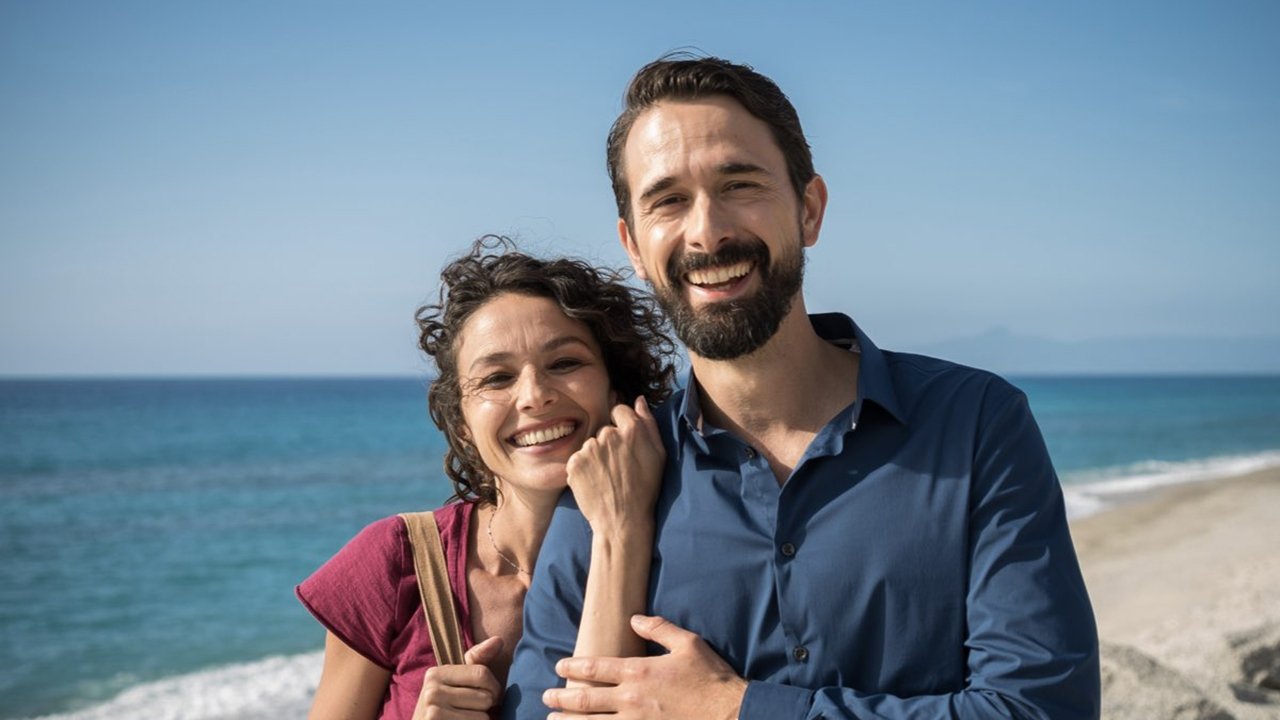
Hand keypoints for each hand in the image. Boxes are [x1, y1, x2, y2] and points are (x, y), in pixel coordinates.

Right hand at [414, 636, 502, 718]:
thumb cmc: (447, 708)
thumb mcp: (458, 681)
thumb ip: (478, 659)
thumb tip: (499, 639)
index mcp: (436, 673)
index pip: (482, 673)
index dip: (494, 688)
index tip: (490, 697)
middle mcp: (431, 691)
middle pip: (485, 697)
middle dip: (486, 708)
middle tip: (473, 712)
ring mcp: (432, 712)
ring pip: (483, 717)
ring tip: (466, 719)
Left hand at [544, 615, 747, 719]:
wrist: (730, 713)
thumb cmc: (710, 677)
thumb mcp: (688, 643)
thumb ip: (658, 628)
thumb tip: (634, 618)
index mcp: (638, 671)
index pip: (594, 668)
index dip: (573, 666)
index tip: (559, 666)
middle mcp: (630, 699)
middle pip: (584, 700)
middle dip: (561, 699)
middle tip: (546, 697)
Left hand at [566, 396, 664, 538]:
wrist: (622, 520)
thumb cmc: (645, 488)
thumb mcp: (658, 455)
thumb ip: (649, 423)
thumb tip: (640, 399)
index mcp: (631, 429)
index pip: (619, 410)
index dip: (622, 426)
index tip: (625, 444)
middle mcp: (608, 435)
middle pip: (604, 429)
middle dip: (609, 443)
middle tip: (618, 466)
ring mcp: (589, 449)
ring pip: (591, 445)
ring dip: (596, 456)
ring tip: (607, 477)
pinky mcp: (574, 463)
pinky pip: (578, 459)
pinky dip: (584, 468)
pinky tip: (595, 482)